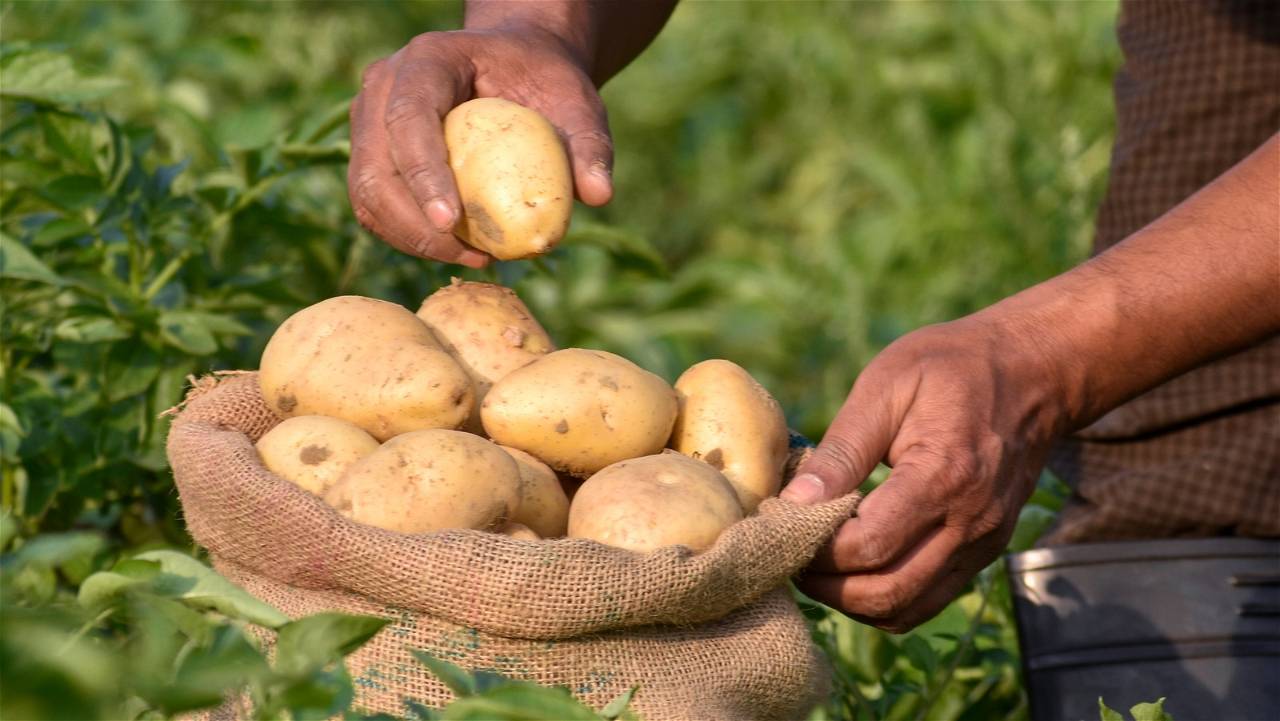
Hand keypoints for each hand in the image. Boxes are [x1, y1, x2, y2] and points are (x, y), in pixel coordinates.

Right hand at [349, 26, 612, 265]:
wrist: (518, 70)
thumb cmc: (546, 84)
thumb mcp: (577, 104)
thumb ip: (589, 144)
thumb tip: (599, 196)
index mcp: (427, 60)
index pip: (409, 116)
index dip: (422, 172)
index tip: (450, 222)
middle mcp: (384, 87)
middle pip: (375, 165)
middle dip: (413, 223)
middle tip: (472, 255)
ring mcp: (371, 123)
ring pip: (368, 194)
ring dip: (412, 239)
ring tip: (477, 256)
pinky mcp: (373, 156)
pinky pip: (377, 208)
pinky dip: (411, 239)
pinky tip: (461, 250)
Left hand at [782, 315, 1067, 632]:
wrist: (1034, 371)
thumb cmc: (952, 367)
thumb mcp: (886, 387)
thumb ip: (841, 451)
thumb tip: (791, 503)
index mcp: (943, 478)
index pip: (866, 546)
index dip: (813, 546)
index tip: (778, 522)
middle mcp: (969, 523)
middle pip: (883, 593)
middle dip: (824, 584)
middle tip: (789, 551)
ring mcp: (982, 544)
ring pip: (905, 609)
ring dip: (850, 600)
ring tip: (816, 562)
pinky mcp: (984, 552)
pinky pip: (927, 600)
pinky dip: (884, 598)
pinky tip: (854, 566)